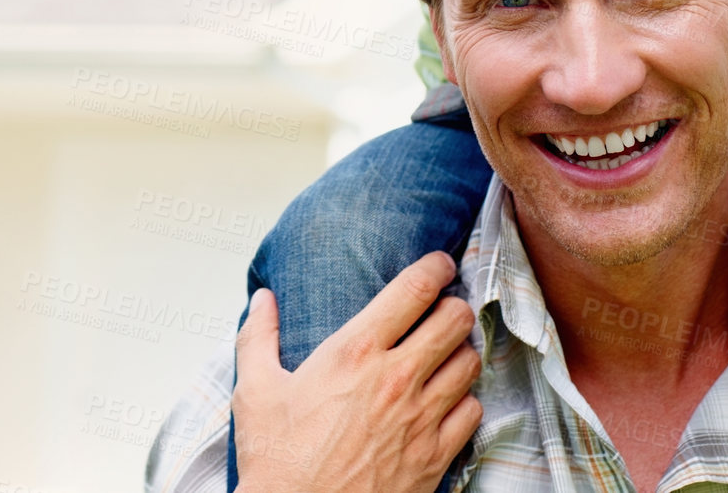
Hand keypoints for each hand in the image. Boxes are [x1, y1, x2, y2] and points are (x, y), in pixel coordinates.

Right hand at [231, 252, 483, 492]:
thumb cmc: (277, 463)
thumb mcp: (254, 391)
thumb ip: (257, 336)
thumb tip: (263, 299)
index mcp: (354, 353)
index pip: (413, 290)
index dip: (434, 267)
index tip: (439, 264)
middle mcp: (395, 379)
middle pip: (455, 319)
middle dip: (454, 305)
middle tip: (444, 308)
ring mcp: (421, 418)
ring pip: (470, 362)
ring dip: (461, 352)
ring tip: (446, 353)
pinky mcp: (435, 456)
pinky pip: (473, 412)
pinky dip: (465, 401)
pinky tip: (447, 402)